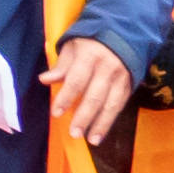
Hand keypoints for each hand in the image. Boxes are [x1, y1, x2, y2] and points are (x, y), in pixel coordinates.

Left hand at [46, 35, 136, 152]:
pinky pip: (120, 105)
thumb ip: (61, 66)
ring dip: (101, 124)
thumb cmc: (91, 42)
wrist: (125, 33)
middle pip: (95, 95)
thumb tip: (44, 80)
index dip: (66, 97)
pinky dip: (110, 120)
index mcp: (90, 56)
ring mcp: (121, 77)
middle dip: (84, 116)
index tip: (56, 113)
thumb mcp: (73, 46)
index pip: (77, 80)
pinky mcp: (129, 84)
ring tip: (91, 140)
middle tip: (74, 133)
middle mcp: (108, 67)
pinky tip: (101, 133)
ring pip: (111, 104)